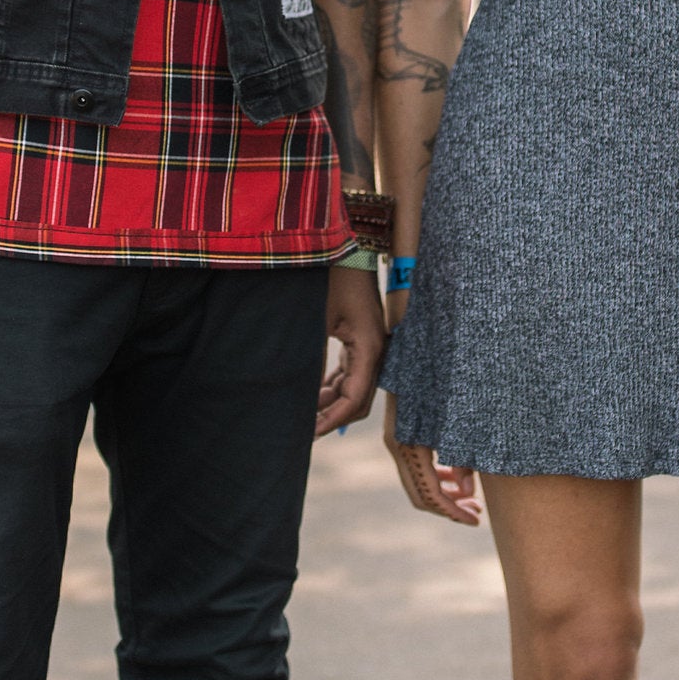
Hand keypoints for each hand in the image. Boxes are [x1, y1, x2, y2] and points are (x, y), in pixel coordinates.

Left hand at [316, 262, 384, 436]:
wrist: (345, 245)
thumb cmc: (330, 278)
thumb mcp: (315, 321)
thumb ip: (311, 361)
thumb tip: (302, 399)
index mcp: (369, 348)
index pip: (354, 400)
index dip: (331, 421)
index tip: (308, 434)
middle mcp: (376, 350)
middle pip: (358, 400)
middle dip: (332, 417)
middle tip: (303, 431)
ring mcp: (371, 344)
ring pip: (354, 387)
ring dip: (331, 402)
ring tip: (302, 413)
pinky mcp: (362, 338)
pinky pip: (351, 372)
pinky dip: (333, 386)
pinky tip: (312, 394)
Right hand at [383, 389, 482, 524]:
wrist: (416, 346)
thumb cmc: (442, 380)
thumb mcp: (457, 418)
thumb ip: (464, 455)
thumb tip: (468, 491)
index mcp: (409, 445)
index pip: (430, 494)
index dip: (453, 512)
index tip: (475, 520)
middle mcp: (398, 446)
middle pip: (421, 495)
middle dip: (449, 509)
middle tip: (477, 514)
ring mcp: (398, 440)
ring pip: (418, 483)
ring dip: (444, 496)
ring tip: (472, 500)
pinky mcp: (403, 433)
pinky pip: (417, 467)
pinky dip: (437, 478)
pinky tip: (458, 478)